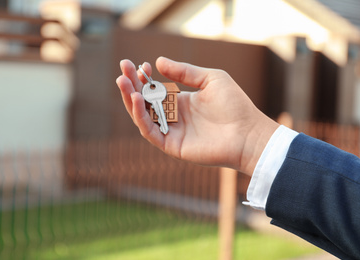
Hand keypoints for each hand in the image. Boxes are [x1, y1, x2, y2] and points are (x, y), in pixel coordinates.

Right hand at [116, 57, 278, 174]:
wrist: (247, 133)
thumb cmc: (234, 105)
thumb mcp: (209, 78)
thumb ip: (184, 72)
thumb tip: (158, 62)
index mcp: (181, 101)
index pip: (155, 90)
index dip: (145, 78)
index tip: (140, 64)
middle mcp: (174, 117)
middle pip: (144, 102)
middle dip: (132, 85)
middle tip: (123, 69)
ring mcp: (171, 132)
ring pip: (142, 116)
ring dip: (130, 99)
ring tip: (123, 81)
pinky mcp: (171, 145)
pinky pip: (150, 132)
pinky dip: (140, 116)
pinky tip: (135, 99)